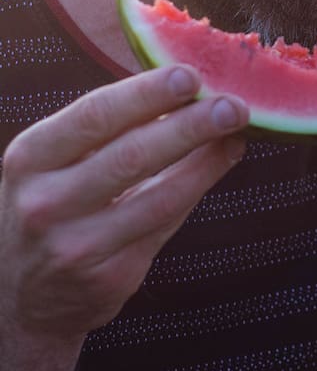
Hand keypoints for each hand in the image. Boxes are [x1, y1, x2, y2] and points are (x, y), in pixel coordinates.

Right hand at [0, 66, 247, 349]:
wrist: (22, 297)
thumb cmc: (52, 207)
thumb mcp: (55, 164)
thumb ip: (110, 130)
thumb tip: (189, 89)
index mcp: (30, 159)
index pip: (93, 116)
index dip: (145, 93)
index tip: (190, 74)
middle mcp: (45, 203)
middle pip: (131, 156)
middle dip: (190, 126)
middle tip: (232, 104)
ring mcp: (76, 245)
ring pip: (159, 197)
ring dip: (208, 161)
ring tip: (239, 131)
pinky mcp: (110, 278)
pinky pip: (166, 225)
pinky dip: (199, 188)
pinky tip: (222, 162)